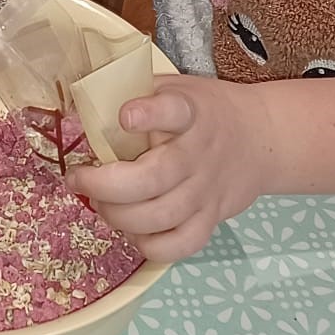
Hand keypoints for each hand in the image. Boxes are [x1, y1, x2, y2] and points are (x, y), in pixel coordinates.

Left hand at [65, 77, 268, 262]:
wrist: (260, 137)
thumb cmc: (202, 111)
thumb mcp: (172, 88)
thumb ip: (133, 94)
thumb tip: (74, 110)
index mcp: (190, 112)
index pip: (173, 111)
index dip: (149, 114)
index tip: (125, 116)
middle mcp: (199, 154)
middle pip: (151, 180)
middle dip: (104, 185)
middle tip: (78, 179)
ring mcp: (206, 191)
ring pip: (159, 218)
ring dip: (118, 217)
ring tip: (100, 204)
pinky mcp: (212, 219)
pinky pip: (179, 246)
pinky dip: (149, 246)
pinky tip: (132, 231)